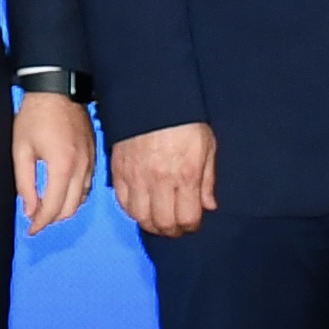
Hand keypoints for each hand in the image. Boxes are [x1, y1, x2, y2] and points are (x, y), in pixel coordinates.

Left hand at [9, 91, 94, 233]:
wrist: (57, 89)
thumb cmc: (36, 116)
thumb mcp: (21, 150)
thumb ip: (25, 184)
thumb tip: (30, 209)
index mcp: (62, 167)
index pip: (53, 208)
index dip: (40, 223)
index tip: (30, 230)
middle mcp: (81, 168)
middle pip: (70, 209)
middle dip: (51, 219)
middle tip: (35, 221)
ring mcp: (90, 162)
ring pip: (81, 199)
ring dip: (64, 209)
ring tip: (46, 209)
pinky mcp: (93, 156)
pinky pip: (87, 186)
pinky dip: (75, 196)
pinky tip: (62, 194)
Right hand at [113, 120, 218, 237]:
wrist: (153, 98)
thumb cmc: (184, 120)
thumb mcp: (207, 146)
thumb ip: (208, 180)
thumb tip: (209, 206)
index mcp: (185, 175)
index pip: (187, 218)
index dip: (191, 226)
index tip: (192, 222)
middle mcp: (159, 180)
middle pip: (163, 223)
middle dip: (173, 230)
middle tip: (176, 225)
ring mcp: (136, 177)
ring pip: (141, 218)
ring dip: (152, 223)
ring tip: (159, 219)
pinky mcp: (119, 171)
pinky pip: (123, 203)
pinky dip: (133, 210)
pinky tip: (142, 206)